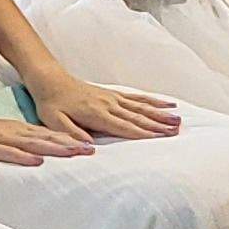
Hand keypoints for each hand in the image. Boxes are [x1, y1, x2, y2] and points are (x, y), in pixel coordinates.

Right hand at [0, 105, 95, 164]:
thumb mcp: (3, 137)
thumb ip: (21, 144)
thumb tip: (42, 155)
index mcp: (19, 130)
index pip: (50, 135)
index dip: (70, 140)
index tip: (90, 146)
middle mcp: (14, 131)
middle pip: (46, 137)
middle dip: (69, 143)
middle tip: (91, 150)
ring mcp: (1, 138)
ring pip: (32, 143)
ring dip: (53, 148)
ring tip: (72, 152)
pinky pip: (7, 152)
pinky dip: (22, 157)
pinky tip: (36, 161)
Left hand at [26, 75, 179, 142]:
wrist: (50, 80)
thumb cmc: (51, 104)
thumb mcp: (54, 122)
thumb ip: (71, 134)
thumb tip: (88, 148)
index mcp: (96, 114)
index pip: (124, 127)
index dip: (143, 133)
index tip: (160, 138)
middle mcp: (108, 104)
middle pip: (138, 117)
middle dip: (158, 125)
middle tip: (177, 132)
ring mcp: (113, 98)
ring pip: (141, 107)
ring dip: (161, 114)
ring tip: (179, 121)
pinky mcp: (113, 94)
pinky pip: (137, 97)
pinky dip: (154, 101)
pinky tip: (168, 104)